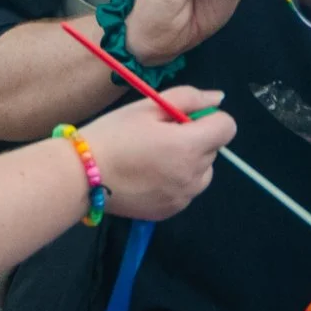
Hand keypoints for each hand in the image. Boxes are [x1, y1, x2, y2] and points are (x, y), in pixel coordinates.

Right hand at [82, 87, 236, 220]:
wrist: (82, 175)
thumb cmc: (114, 134)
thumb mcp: (148, 107)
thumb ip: (189, 99)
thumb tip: (219, 99)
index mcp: (189, 146)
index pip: (227, 127)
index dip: (208, 119)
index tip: (183, 119)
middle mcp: (193, 175)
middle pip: (213, 149)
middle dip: (195, 139)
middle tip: (159, 136)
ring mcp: (183, 197)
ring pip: (203, 172)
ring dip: (189, 162)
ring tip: (154, 158)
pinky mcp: (171, 211)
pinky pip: (187, 190)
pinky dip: (177, 181)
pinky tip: (149, 176)